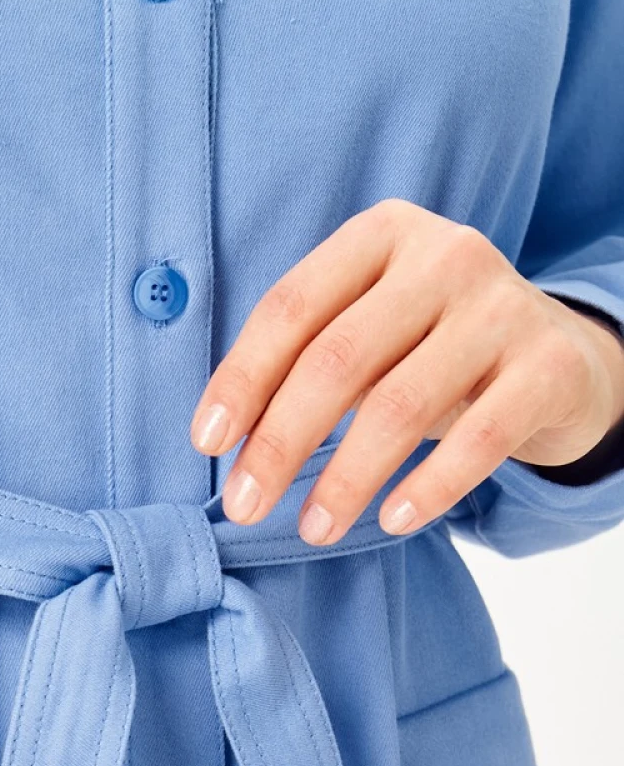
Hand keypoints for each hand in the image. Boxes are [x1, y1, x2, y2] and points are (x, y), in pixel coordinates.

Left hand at [189, 198, 623, 544]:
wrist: (560, 359)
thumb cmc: (432, 351)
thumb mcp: (370, 334)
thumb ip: (305, 363)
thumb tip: (224, 442)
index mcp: (382, 235)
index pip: (292, 306)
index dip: (242, 377)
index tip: (206, 444)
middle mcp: (444, 256)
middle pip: (338, 358)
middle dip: (280, 440)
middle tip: (244, 505)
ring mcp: (502, 308)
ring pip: (402, 403)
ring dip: (345, 477)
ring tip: (313, 530)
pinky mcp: (548, 367)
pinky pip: (480, 437)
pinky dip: (430, 486)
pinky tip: (392, 521)